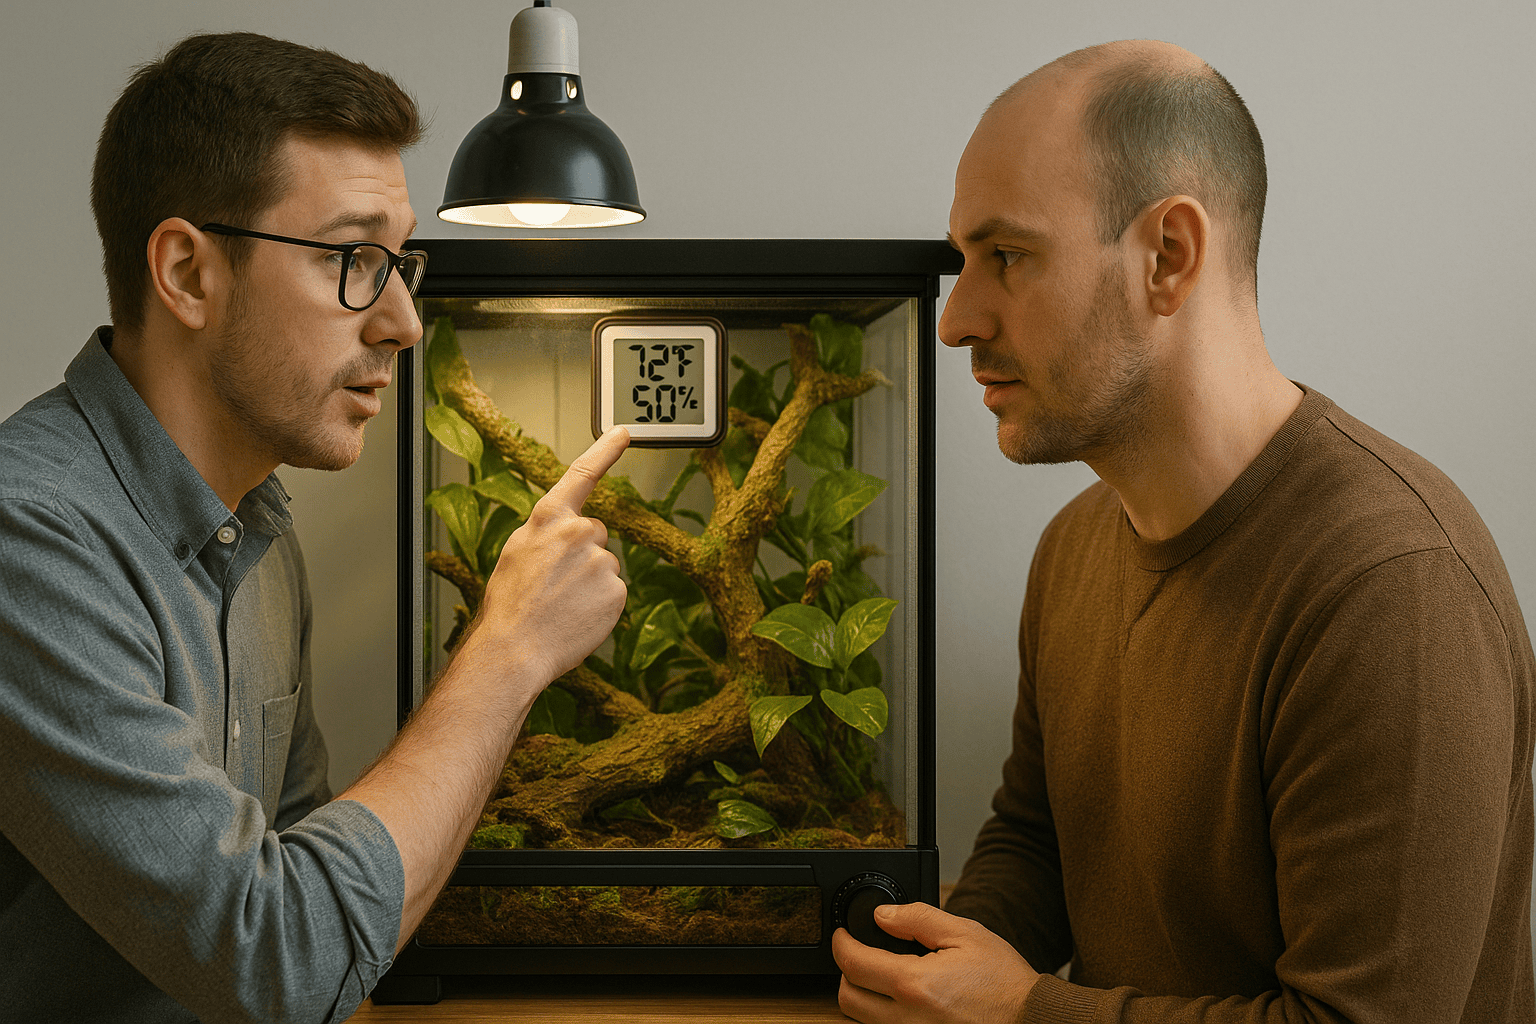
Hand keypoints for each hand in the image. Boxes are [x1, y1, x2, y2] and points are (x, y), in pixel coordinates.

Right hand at [471, 427, 629, 684]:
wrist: (514, 649)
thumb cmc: (510, 605)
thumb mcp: (518, 552)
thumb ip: (547, 534)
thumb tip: (570, 533)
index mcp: (549, 519)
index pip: (581, 475)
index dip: (605, 451)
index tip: (624, 432)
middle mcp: (579, 532)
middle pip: (594, 533)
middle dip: (581, 554)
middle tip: (554, 584)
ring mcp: (601, 560)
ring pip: (604, 566)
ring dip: (589, 583)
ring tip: (560, 604)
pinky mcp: (617, 590)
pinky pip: (613, 592)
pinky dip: (599, 605)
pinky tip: (576, 617)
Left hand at [833, 903, 1039, 1023]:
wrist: (1029, 1019)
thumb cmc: (1004, 982)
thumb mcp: (965, 934)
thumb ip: (919, 919)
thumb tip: (883, 915)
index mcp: (916, 985)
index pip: (854, 963)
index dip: (841, 943)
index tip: (844, 934)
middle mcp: (907, 1019)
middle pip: (847, 997)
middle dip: (846, 970)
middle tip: (860, 953)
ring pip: (861, 1020)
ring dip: (863, 994)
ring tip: (883, 974)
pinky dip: (882, 1014)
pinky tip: (901, 999)